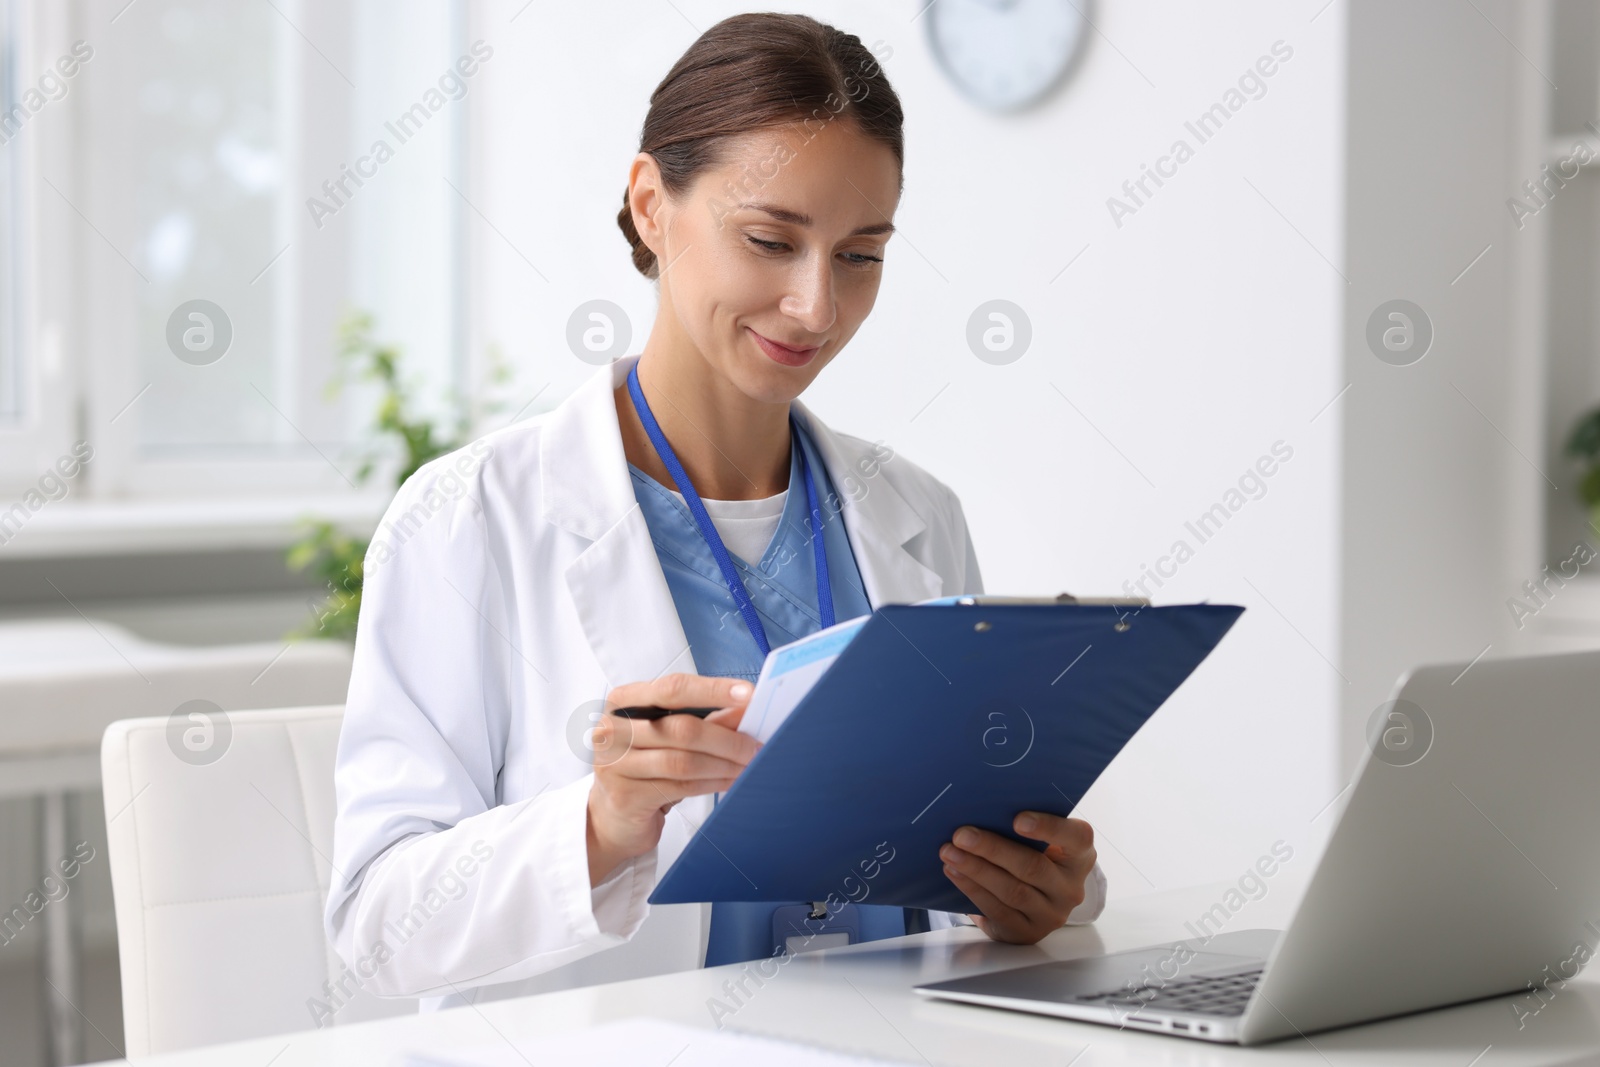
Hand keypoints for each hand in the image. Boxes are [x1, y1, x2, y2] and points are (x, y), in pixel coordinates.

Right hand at [586, 673, 759, 885]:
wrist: (611, 815)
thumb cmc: (643, 764)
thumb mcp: (668, 733)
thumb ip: (704, 717)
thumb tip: (745, 707)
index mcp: (623, 701)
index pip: (672, 689)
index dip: (713, 690)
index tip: (747, 694)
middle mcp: (613, 729)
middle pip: (682, 728)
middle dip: (727, 738)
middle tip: (756, 744)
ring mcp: (615, 764)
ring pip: (683, 761)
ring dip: (724, 764)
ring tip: (748, 764)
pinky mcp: (626, 796)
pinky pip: (680, 787)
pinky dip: (712, 783)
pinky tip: (730, 781)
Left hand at [940, 812, 1096, 943]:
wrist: (1040, 899)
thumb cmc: (1036, 855)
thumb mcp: (1043, 840)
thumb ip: (1026, 826)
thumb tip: (983, 805)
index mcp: (1080, 855)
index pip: (1076, 838)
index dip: (1048, 827)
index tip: (1017, 819)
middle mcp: (1071, 887)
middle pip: (1032, 867)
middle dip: (992, 849)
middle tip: (961, 834)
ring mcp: (1052, 914)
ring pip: (1012, 891)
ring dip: (976, 870)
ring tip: (949, 852)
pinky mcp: (1028, 932)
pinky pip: (998, 910)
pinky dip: (973, 889)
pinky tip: (955, 872)